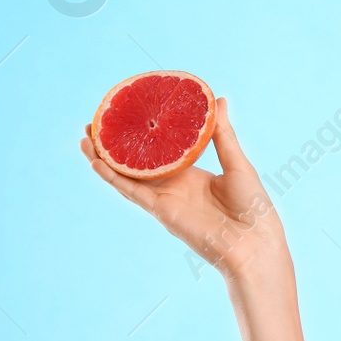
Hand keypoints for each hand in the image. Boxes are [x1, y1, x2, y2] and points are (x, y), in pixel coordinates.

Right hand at [81, 96, 286, 279]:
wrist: (254, 241)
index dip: (143, 135)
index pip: (160, 151)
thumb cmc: (252, 206)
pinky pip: (132, 191)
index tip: (129, 114)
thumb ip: (223, 134)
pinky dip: (113, 177)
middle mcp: (174, 186)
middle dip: (115, 144)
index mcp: (191, 174)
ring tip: (86, 137)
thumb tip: (219, 99)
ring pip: (126, 175)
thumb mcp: (237, 162)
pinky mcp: (161, 210)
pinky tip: (97, 162)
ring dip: (105, 158)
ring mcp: (165, 198)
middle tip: (95, 122)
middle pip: (137, 162)